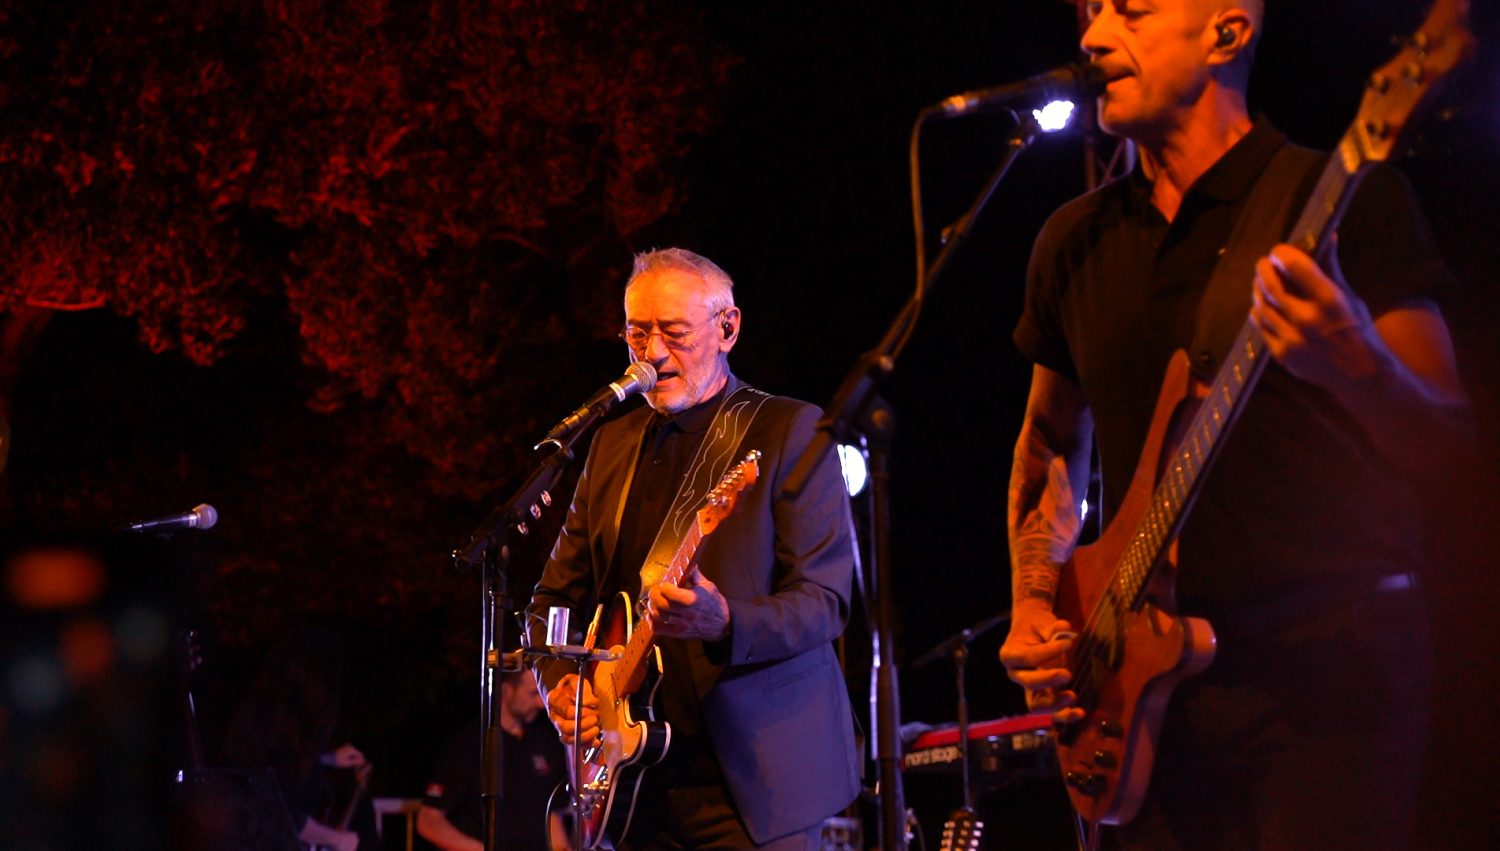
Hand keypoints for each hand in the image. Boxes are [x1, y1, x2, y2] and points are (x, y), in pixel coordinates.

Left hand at [320, 742, 366, 768]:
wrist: (326, 758)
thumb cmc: (336, 761)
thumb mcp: (347, 763)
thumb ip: (355, 762)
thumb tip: (363, 761)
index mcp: (351, 749)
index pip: (360, 754)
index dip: (361, 760)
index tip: (361, 766)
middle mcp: (349, 746)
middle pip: (357, 753)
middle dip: (357, 759)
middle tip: (356, 766)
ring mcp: (346, 746)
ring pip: (353, 753)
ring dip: (353, 759)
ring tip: (350, 764)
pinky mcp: (343, 748)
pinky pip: (349, 753)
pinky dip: (349, 757)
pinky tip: (347, 761)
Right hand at [546, 673, 599, 745]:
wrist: (572, 692)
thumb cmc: (574, 686)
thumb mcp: (577, 682)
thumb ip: (580, 689)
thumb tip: (588, 702)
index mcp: (554, 702)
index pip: (567, 713)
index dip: (581, 713)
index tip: (593, 707)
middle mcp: (555, 717)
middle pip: (565, 728)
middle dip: (583, 725)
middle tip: (596, 718)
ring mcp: (561, 728)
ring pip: (568, 739)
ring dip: (585, 736)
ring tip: (596, 728)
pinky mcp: (570, 735)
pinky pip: (576, 745)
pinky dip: (587, 744)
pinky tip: (596, 741)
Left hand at [649, 565, 730, 640]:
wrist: (724, 624)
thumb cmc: (715, 603)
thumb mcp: (708, 585)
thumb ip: (694, 574)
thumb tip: (685, 562)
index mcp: (693, 599)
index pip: (669, 592)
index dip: (664, 586)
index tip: (665, 584)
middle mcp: (686, 613)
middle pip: (661, 604)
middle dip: (654, 595)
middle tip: (656, 591)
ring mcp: (682, 624)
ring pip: (658, 615)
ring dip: (652, 606)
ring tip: (655, 601)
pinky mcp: (679, 633)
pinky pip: (659, 629)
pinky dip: (652, 622)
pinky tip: (653, 615)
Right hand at [998, 599, 1081, 724]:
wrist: (1033, 633)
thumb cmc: (1037, 626)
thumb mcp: (1043, 622)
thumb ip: (1053, 627)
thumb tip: (1064, 628)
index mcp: (1010, 654)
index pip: (1027, 658)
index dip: (1048, 652)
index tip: (1068, 642)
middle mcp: (1016, 674)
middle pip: (1028, 683)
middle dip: (1047, 680)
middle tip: (1067, 673)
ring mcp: (1029, 688)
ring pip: (1036, 704)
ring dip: (1054, 703)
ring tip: (1072, 696)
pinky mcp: (1043, 696)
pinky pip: (1051, 712)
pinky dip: (1064, 714)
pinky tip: (1080, 712)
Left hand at [1251, 243, 1379, 389]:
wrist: (1360, 374)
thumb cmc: (1357, 330)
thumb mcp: (1348, 296)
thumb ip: (1331, 267)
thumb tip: (1327, 235)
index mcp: (1329, 300)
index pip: (1294, 266)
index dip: (1281, 253)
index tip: (1278, 250)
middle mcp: (1307, 318)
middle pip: (1271, 285)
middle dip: (1263, 269)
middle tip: (1263, 262)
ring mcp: (1292, 338)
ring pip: (1262, 305)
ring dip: (1258, 290)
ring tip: (1261, 281)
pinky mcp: (1282, 354)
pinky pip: (1261, 327)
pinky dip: (1259, 312)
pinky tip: (1262, 306)